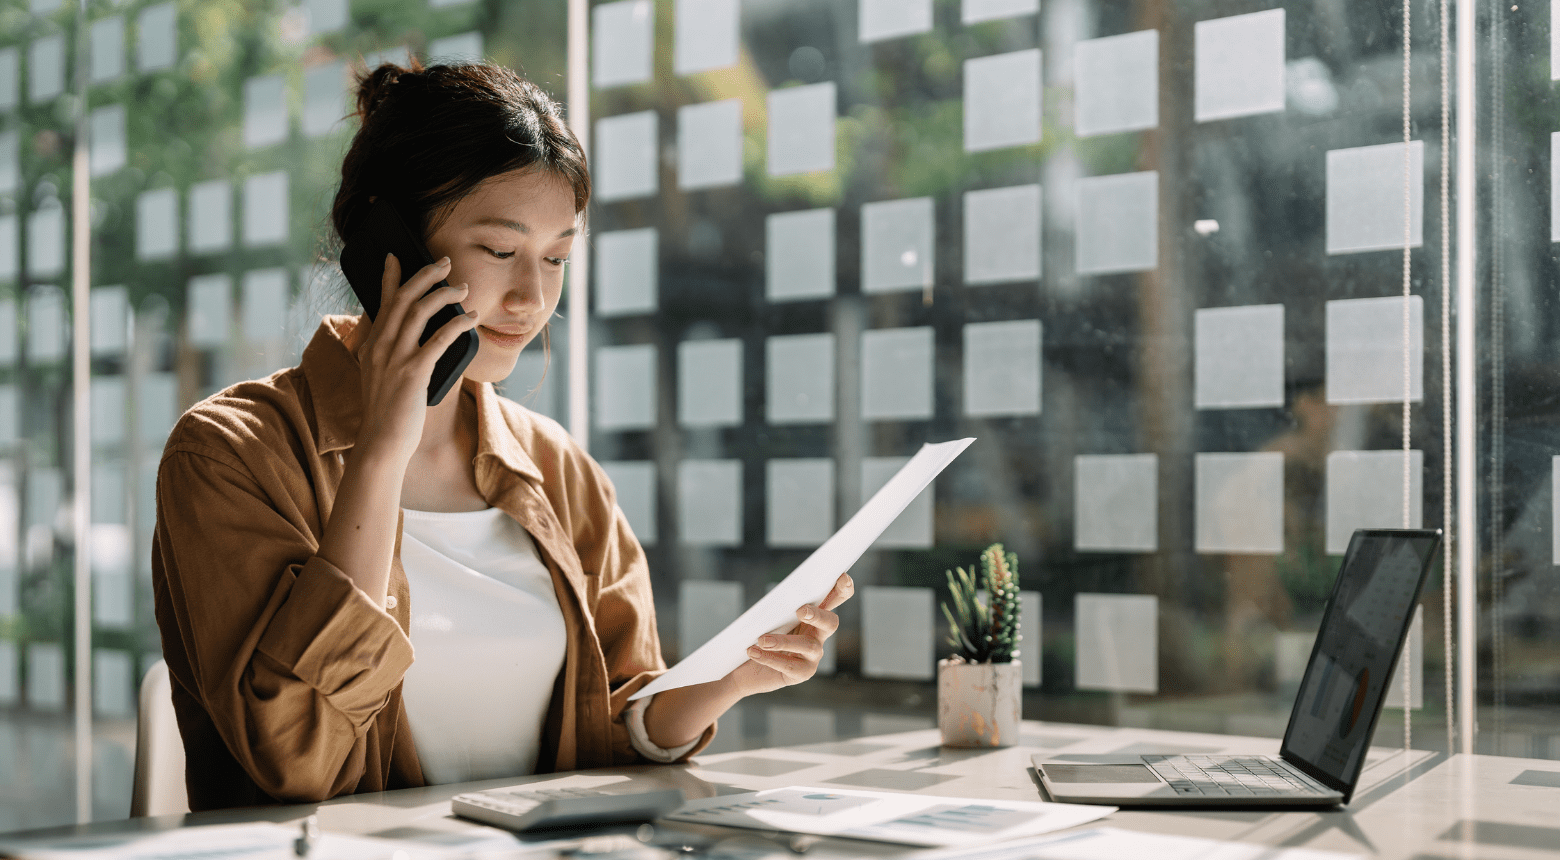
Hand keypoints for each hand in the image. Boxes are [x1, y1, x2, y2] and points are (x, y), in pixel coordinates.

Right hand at [351, 253, 477, 463]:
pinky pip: (438, 339)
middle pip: (402, 298)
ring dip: (444, 295)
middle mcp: (380, 346)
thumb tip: (408, 340)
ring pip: (419, 311)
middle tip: (445, 263)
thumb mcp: (379, 378)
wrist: (381, 443)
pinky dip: (457, 324)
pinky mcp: (414, 372)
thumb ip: (389, 356)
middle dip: (425, 275)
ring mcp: (395, 358)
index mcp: (371, 346)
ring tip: (463, 288)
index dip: (389, 277)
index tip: (395, 256)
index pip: (381, 303)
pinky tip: (471, 318)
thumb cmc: (386, 413)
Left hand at [729, 573, 853, 696]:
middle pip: (831, 622)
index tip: (842, 578)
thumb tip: (778, 598)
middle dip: (819, 615)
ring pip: (807, 646)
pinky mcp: (803, 673)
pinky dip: (770, 658)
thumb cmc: (761, 636)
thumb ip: (779, 607)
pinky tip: (753, 651)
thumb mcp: (769, 618)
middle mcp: (819, 634)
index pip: (836, 598)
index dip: (843, 588)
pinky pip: (790, 665)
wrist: (747, 668)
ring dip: (783, 641)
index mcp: (814, 614)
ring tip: (762, 640)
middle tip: (801, 610)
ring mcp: (813, 656)